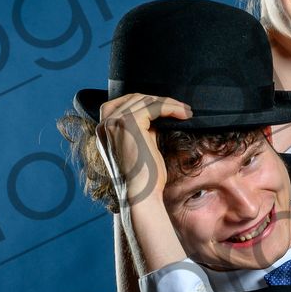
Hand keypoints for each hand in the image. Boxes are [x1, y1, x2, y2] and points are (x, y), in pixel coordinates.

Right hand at [96, 93, 191, 213]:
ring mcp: (113, 121)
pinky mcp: (128, 122)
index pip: (124, 103)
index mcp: (103, 129)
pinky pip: (154, 106)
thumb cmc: (144, 175)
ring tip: (187, 112)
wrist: (141, 193)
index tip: (169, 108)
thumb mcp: (139, 146)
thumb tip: (156, 115)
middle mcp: (103, 123)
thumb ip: (141, 129)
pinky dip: (172, 108)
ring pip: (145, 100)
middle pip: (135, 98)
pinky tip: (185, 115)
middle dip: (161, 101)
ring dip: (170, 104)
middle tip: (183, 109)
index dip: (147, 102)